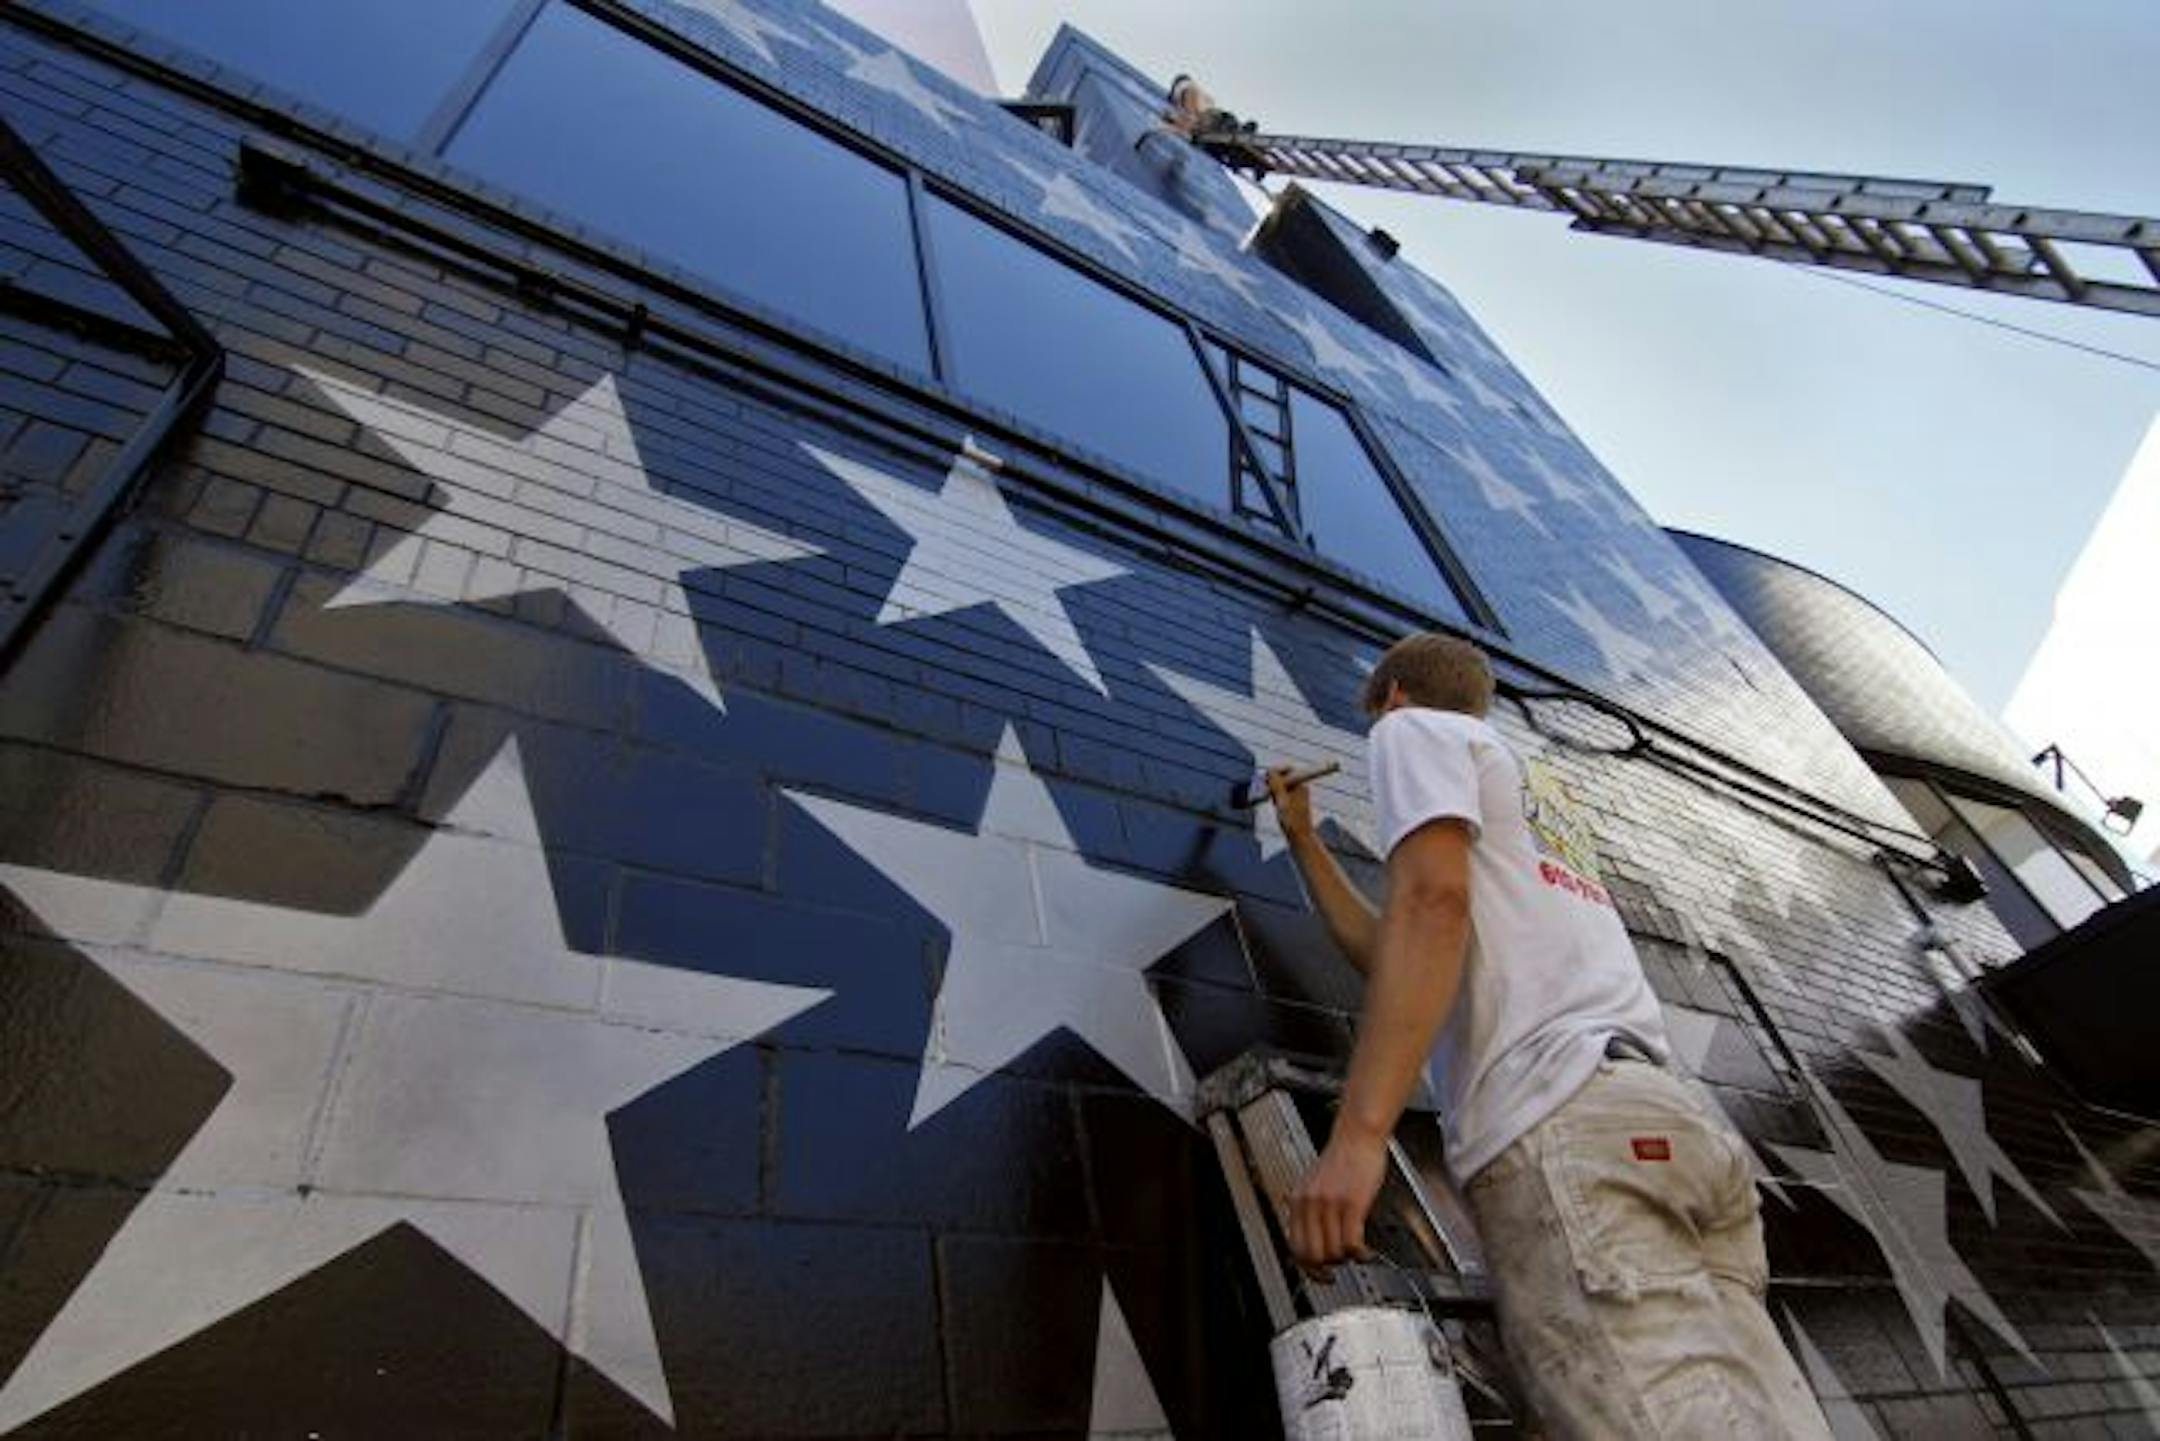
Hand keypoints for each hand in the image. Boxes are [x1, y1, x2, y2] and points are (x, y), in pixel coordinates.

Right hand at [1265, 765, 1316, 839]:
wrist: (1300, 838)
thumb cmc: (1292, 821)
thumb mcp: (1282, 801)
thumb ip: (1277, 785)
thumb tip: (1271, 770)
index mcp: (1301, 785)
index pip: (1288, 769)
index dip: (1276, 772)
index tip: (1266, 779)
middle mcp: (1300, 788)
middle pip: (1283, 777)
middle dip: (1273, 782)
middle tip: (1267, 791)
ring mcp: (1297, 795)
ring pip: (1280, 786)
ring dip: (1273, 791)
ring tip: (1273, 801)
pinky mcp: (1293, 803)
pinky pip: (1281, 795)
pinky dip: (1275, 798)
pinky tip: (1275, 806)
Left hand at [1287, 1128, 1387, 1280]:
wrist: (1357, 1136)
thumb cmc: (1341, 1158)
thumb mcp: (1312, 1183)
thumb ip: (1307, 1207)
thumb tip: (1307, 1235)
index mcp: (1298, 1201)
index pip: (1294, 1247)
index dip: (1308, 1268)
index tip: (1320, 1275)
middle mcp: (1309, 1204)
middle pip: (1312, 1255)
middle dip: (1328, 1268)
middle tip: (1340, 1267)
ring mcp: (1329, 1205)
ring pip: (1333, 1253)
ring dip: (1347, 1260)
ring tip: (1356, 1254)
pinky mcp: (1351, 1205)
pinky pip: (1352, 1243)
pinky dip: (1360, 1254)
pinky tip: (1366, 1251)